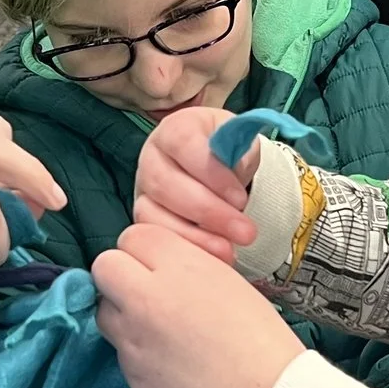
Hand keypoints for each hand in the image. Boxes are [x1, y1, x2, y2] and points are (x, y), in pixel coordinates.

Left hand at [94, 225, 303, 387]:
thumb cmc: (261, 340)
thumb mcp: (228, 283)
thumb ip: (187, 266)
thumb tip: (161, 266)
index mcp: (180, 267)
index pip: (133, 236)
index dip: (145, 251)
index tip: (159, 265)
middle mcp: (148, 297)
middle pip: (105, 266)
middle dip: (121, 275)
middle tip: (146, 291)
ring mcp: (134, 337)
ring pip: (103, 309)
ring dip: (121, 312)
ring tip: (156, 327)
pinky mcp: (131, 373)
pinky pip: (119, 349)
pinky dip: (136, 349)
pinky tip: (167, 359)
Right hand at [131, 106, 256, 263]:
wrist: (216, 167)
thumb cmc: (226, 152)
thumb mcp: (239, 142)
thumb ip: (239, 152)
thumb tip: (236, 170)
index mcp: (175, 130)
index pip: (184, 144)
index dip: (211, 173)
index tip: (241, 198)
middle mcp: (151, 157)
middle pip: (166, 184)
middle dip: (209, 212)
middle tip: (245, 231)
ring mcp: (143, 190)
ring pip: (153, 215)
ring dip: (194, 236)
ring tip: (229, 250)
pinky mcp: (143, 219)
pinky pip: (154, 238)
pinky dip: (185, 248)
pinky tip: (211, 257)